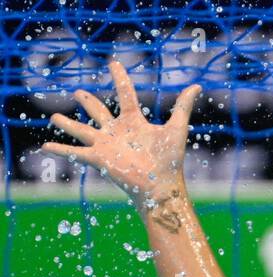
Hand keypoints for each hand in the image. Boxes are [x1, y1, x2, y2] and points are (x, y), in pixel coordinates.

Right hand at [42, 61, 200, 204]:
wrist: (161, 186)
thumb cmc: (170, 160)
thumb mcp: (177, 129)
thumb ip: (183, 107)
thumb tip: (197, 86)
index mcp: (134, 122)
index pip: (125, 94)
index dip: (120, 78)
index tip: (114, 63)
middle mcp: (117, 132)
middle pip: (98, 112)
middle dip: (88, 102)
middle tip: (79, 93)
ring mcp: (105, 145)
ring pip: (81, 130)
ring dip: (67, 124)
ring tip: (54, 117)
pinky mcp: (97, 158)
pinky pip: (74, 152)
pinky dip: (59, 149)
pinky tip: (45, 146)